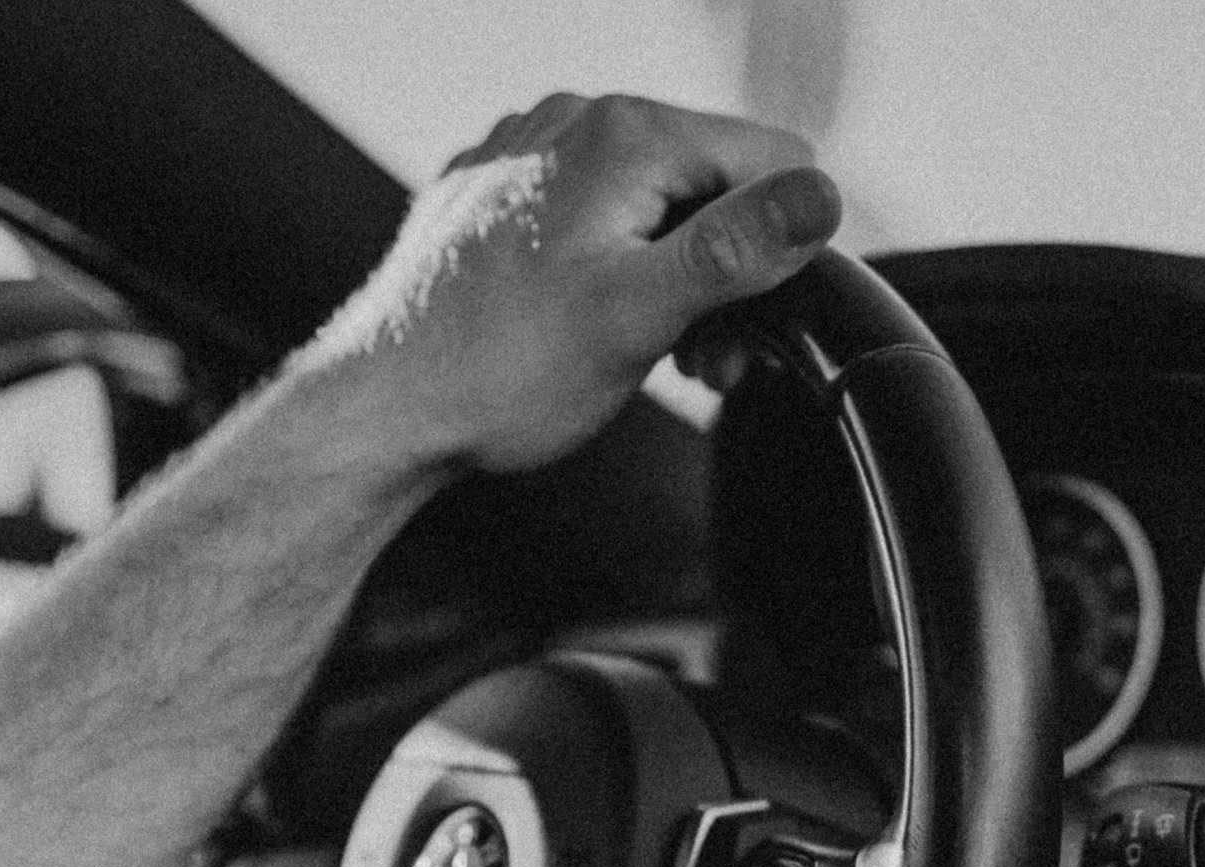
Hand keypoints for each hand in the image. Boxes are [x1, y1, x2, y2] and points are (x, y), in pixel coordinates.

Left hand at [298, 94, 840, 472]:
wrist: (381, 409)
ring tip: (646, 349)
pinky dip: (609, 267)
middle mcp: (573, 120)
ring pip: (652, 198)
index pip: (773, 158)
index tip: (743, 323)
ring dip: (671, 275)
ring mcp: (528, 153)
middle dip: (724, 269)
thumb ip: (741, 248)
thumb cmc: (499, 372)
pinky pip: (590, 212)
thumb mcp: (643, 314)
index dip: (781, 248)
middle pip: (712, 178)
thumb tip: (824, 196)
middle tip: (699, 359)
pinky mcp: (498, 194)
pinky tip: (585, 325)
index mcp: (623, 133)